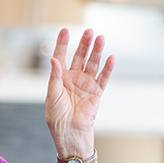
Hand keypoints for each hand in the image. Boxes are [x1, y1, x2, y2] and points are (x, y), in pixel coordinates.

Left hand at [45, 28, 114, 157]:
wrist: (69, 132)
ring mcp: (86, 84)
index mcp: (60, 77)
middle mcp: (74, 78)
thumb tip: (54, 59)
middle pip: (80, 56)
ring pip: (92, 64)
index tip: (65, 30)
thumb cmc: (57, 116)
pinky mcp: (97, 92)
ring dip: (96, 51)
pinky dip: (107, 68)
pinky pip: (103, 78)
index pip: (62, 56)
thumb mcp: (52, 94)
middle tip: (89, 31)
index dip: (63, 43)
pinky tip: (111, 57)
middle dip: (84, 44)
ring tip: (100, 38)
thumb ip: (55, 76)